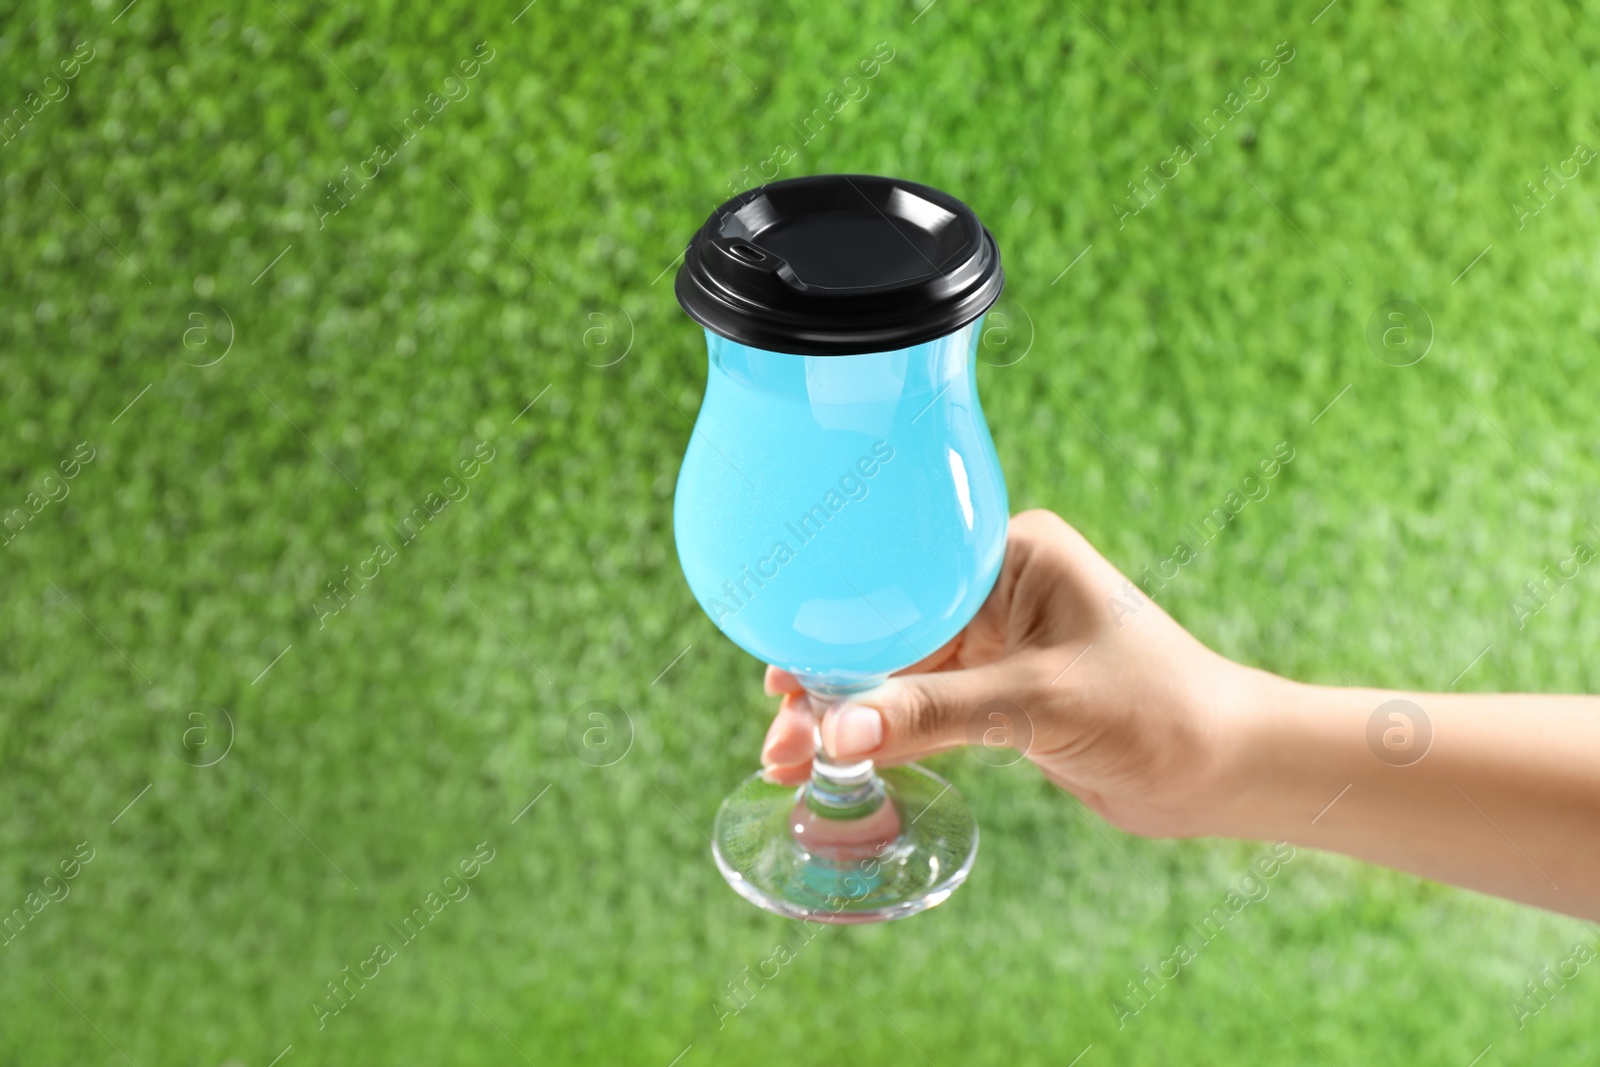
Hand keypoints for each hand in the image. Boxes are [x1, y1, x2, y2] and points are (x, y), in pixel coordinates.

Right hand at [758, 509, 1273, 836]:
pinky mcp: (999, 694)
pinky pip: (923, 710)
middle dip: (831, 683)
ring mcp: (995, 642)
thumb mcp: (1037, 704)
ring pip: (899, 676)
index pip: (900, 581)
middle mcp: (996, 588)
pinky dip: (884, 735)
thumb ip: (933, 714)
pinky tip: (836, 758)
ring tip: (786, 758)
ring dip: (849, 716)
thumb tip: (836, 731)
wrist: (1225, 768)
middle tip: (778, 733)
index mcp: (1010, 553)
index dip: (836, 626)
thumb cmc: (1157, 709)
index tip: (779, 663)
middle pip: (888, 630)